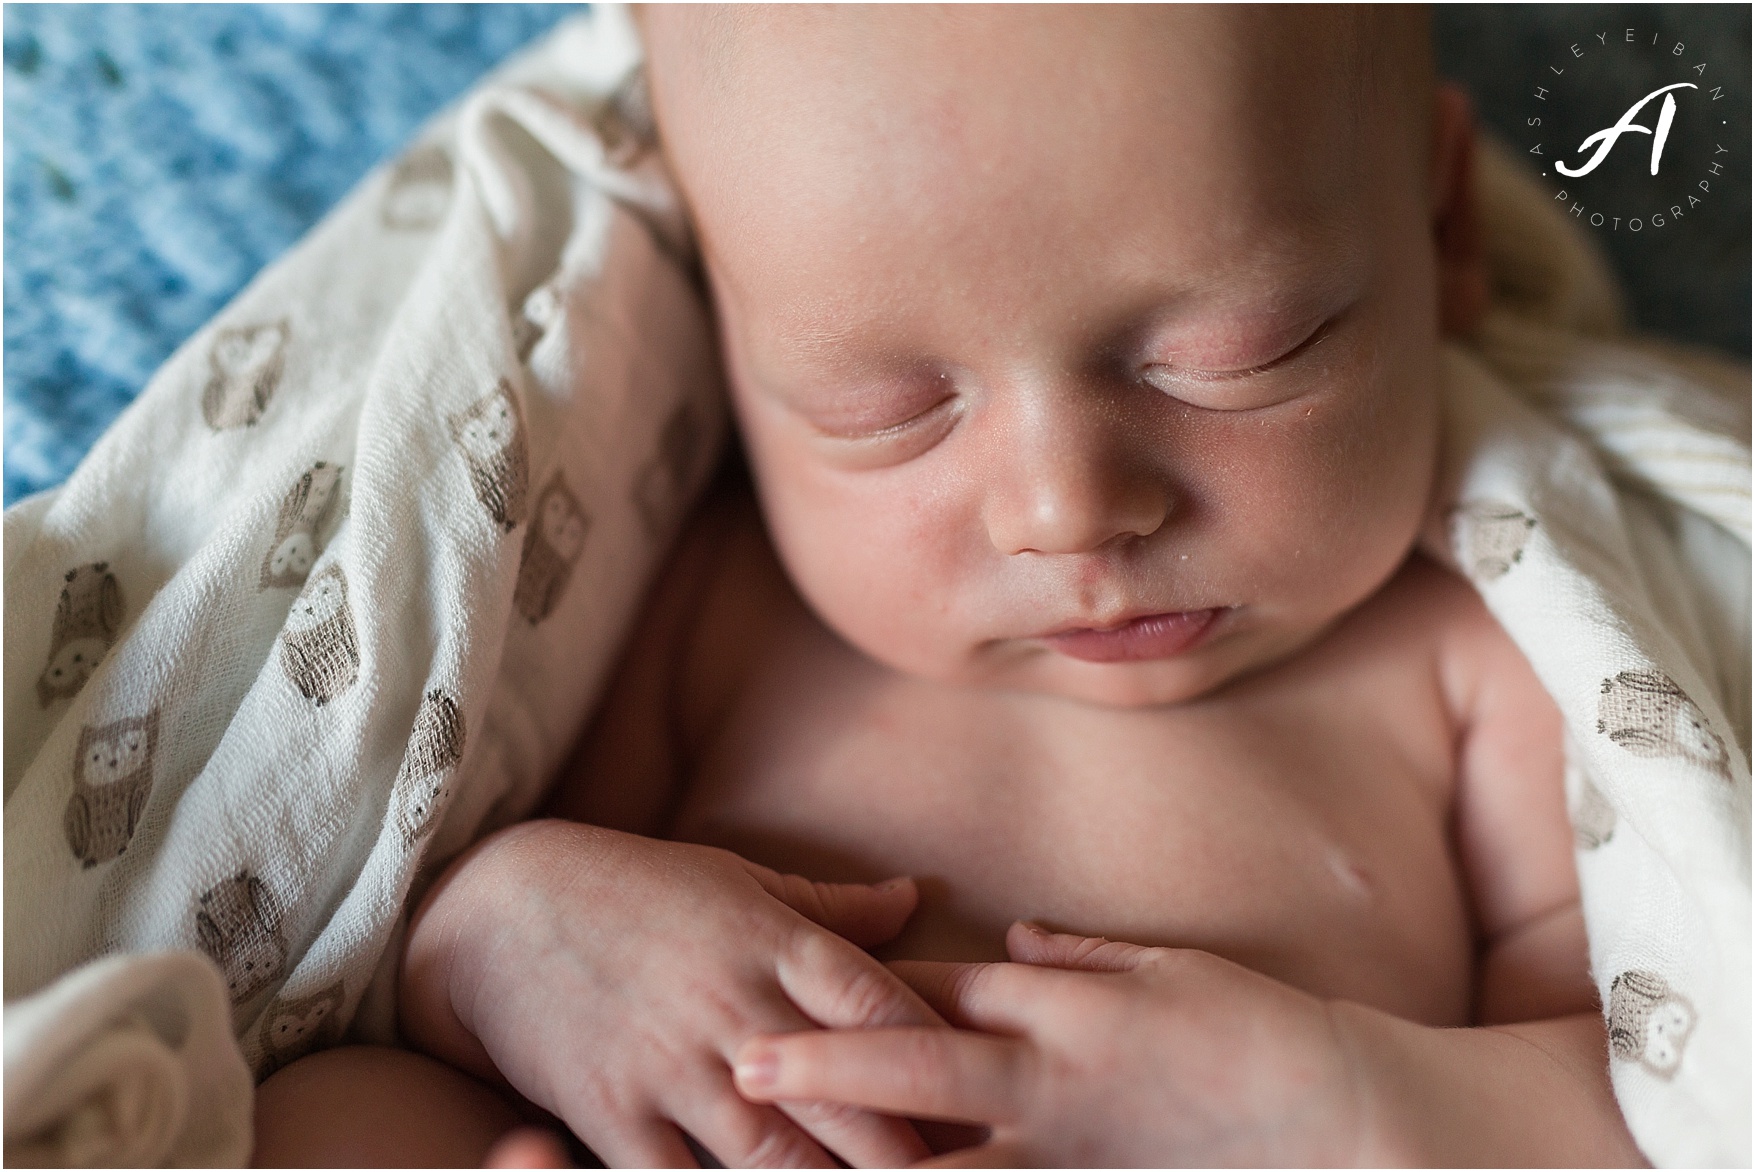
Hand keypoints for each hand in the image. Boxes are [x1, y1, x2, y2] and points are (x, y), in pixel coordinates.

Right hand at [404, 819, 940, 1167]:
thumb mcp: (735, 879)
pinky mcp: (613, 1115)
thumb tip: (913, 899)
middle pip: (848, 1097)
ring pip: (775, 1158)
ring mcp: (672, 1067)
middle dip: (912, 1155)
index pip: (882, 1005)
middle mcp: (735, 1008)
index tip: (988, 1100)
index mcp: (775, 943)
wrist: (492, 910)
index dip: (940, 1059)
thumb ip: (830, 908)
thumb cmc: (631, 888)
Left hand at [733, 922, 1366, 1166]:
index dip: (860, 990)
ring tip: (786, 1160)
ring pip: (944, 1162)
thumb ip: (1077, 959)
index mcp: (1062, 1007)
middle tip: (743, 1066)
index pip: (940, 989)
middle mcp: (1050, 1078)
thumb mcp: (1165, 969)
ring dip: (867, 1161)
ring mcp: (1065, 1152)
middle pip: (917, 1065)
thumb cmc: (1252, 1031)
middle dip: (827, 1065)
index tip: (791, 984)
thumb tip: (1009, 944)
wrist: (1339, 1117)